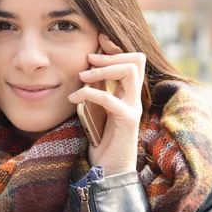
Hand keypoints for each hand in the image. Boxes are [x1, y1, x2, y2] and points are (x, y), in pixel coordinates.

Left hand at [68, 33, 145, 175]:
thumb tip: (80, 71)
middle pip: (136, 60)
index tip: (97, 38)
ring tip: (81, 76)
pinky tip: (74, 99)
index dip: (115, 47)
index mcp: (126, 93)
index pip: (131, 59)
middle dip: (110, 54)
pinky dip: (91, 94)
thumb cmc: (100, 142)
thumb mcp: (93, 110)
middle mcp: (134, 98)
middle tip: (88, 59)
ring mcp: (133, 109)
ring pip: (130, 72)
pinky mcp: (128, 122)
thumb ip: (92, 92)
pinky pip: (112, 99)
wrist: (108, 173)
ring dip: (102, 70)